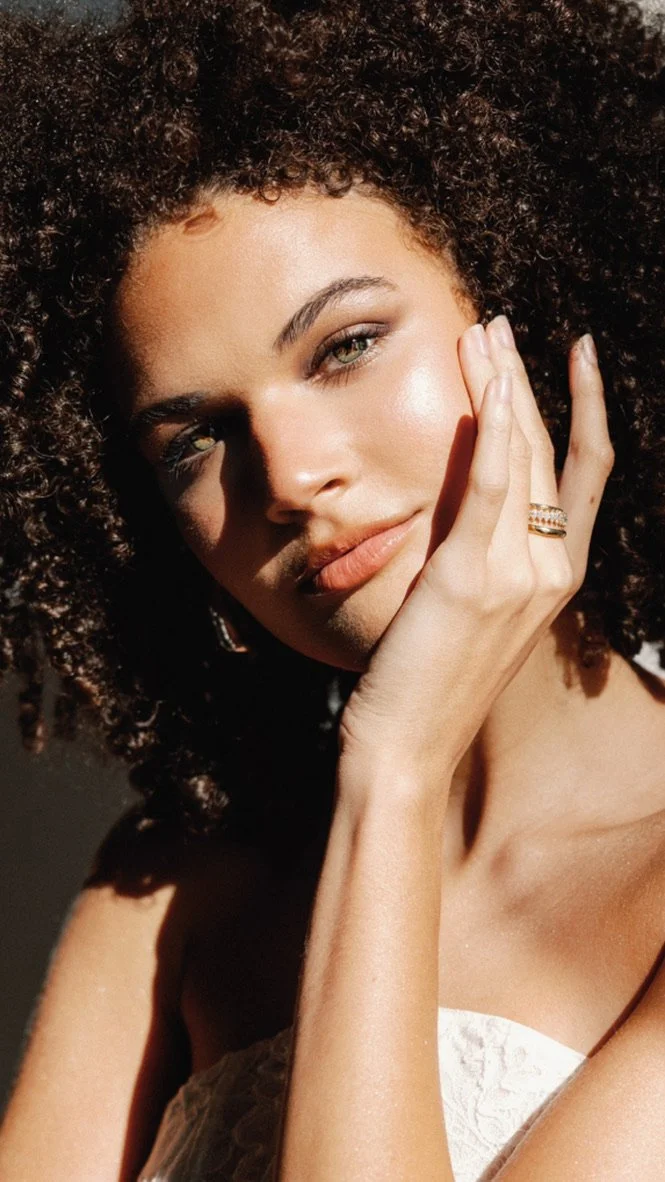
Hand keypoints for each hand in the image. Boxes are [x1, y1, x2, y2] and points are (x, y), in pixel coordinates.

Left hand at [338, 316, 613, 802]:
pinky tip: (489, 380)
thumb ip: (480, 555)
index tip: (576, 359)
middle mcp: (553, 571)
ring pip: (525, 455)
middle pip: (553, 452)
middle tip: (500, 325)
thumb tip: (464, 500)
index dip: (584, 411)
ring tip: (484, 330)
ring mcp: (520, 574)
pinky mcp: (473, 573)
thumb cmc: (427, 685)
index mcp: (557, 579)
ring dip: (504, 384)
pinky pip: (495, 483)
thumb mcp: (467, 612)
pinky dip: (496, 427)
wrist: (408, 747)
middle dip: (527, 380)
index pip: (584, 476)